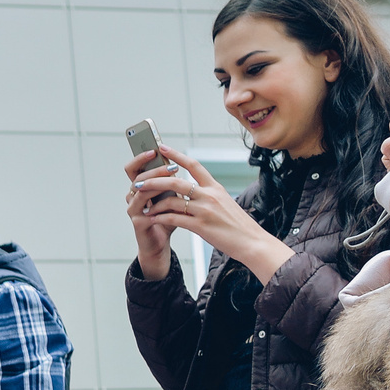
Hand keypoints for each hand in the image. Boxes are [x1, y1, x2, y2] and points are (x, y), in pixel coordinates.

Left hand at [130, 145, 289, 281]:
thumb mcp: (225, 202)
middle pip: (176, 181)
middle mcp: (209, 195)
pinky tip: (152, 219)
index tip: (162, 148)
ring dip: (154, 204)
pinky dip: (159, 218)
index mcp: (215, 187)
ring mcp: (205, 210)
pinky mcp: (201, 226)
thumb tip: (193, 188)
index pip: (194, 165)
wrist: (252, 242)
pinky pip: (173, 219)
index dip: (177, 155)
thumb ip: (209, 194)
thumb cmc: (237, 224)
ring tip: (144, 208)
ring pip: (171, 200)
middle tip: (138, 183)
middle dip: (153, 181)